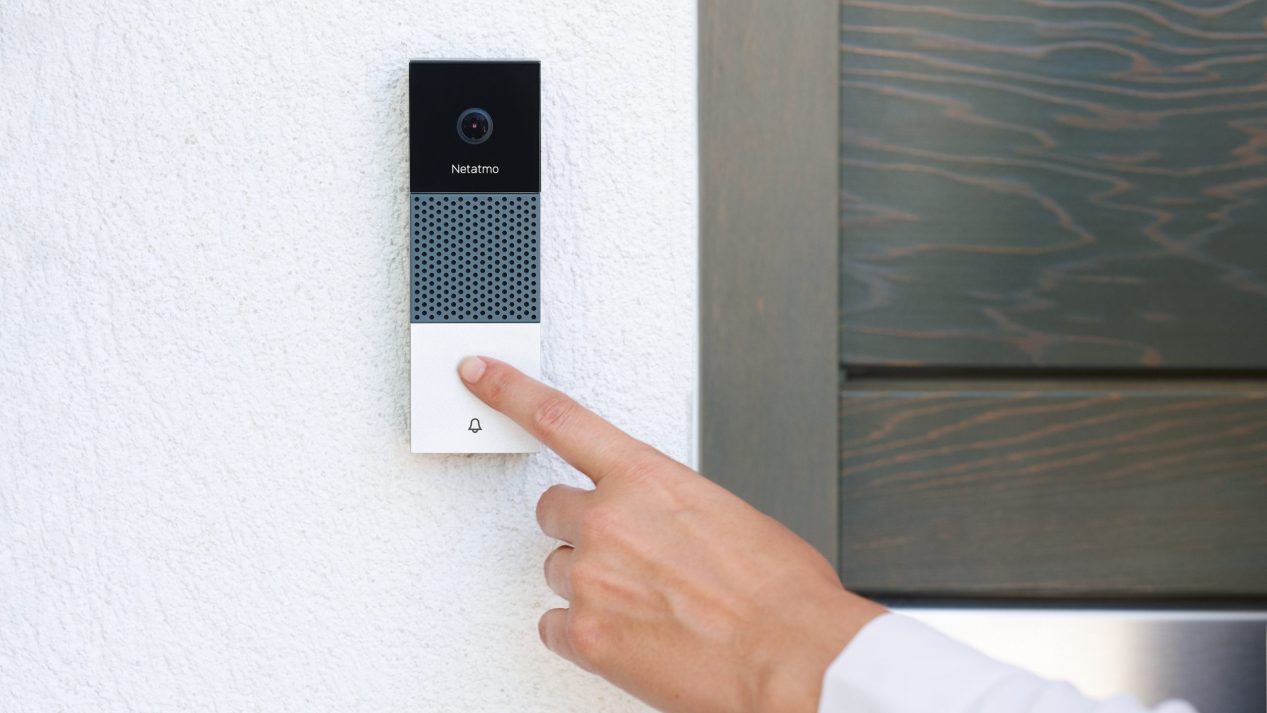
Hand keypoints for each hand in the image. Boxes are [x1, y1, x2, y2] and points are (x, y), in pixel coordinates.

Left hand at [458, 356, 884, 712]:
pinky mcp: (584, 635)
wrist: (793, 659)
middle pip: (552, 510)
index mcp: (648, 478)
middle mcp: (607, 520)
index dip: (509, 390)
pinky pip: (553, 625)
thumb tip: (659, 525)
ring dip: (589, 582)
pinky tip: (628, 636)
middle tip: (626, 555)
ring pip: (557, 569)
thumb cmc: (780, 593)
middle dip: (582, 528)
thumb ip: (671, 507)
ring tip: (645, 604)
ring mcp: (590, 577)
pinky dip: (582, 632)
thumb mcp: (730, 517)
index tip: (476, 371)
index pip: (561, 419)